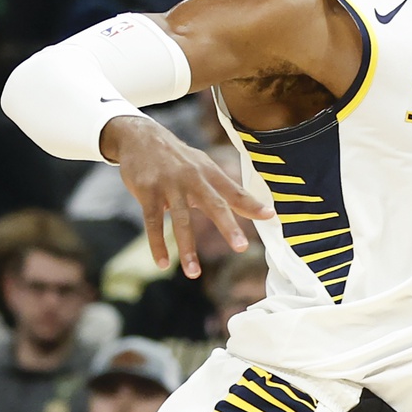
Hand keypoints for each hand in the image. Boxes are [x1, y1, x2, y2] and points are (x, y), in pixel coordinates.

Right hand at [105, 115, 271, 276]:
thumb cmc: (178, 158)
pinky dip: (157, 244)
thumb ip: (222, 187)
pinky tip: (162, 263)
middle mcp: (194, 178)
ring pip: (181, 220)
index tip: (271, 216)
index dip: (253, 204)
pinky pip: (153, 222)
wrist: (141, 137)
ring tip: (194, 273)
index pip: (235, 191)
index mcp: (210, 173)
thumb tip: (250, 205)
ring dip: (187, 248)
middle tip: (241, 247)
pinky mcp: (148, 192)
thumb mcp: (202, 166)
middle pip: (214, 204)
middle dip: (228, 226)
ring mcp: (170, 185)